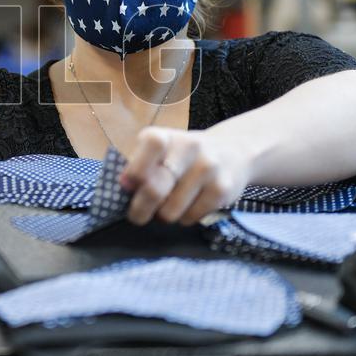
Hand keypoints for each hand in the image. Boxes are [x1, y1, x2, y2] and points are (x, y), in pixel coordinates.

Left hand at [119, 127, 251, 225]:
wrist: (232, 153)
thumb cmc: (182, 157)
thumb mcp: (160, 152)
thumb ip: (138, 165)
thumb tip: (122, 185)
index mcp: (166, 136)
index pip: (151, 144)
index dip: (136, 169)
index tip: (127, 186)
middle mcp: (189, 147)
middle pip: (155, 188)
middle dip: (140, 209)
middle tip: (138, 215)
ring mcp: (208, 168)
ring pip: (171, 211)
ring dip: (164, 216)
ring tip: (168, 206)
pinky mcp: (222, 189)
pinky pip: (191, 218)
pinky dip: (184, 219)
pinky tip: (188, 206)